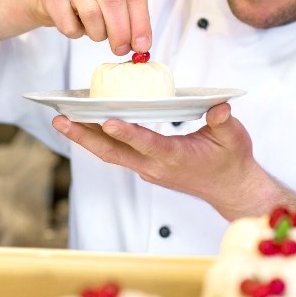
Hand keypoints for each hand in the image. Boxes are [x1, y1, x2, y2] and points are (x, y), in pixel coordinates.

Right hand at [31, 0, 149, 55]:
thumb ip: (132, 18)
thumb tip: (142, 44)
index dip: (141, 23)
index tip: (142, 45)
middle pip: (114, 2)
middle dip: (121, 32)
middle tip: (121, 50)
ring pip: (92, 14)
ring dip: (98, 34)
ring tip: (96, 31)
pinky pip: (70, 25)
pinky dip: (77, 34)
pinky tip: (75, 23)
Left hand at [53, 104, 270, 219]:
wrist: (231, 189)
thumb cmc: (232, 161)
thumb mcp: (234, 138)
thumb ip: (223, 122)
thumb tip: (220, 108)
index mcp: (175, 157)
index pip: (147, 143)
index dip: (127, 133)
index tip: (108, 120)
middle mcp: (155, 166)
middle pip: (114, 151)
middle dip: (85, 135)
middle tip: (61, 119)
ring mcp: (148, 169)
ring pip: (111, 153)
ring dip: (85, 138)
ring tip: (62, 121)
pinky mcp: (147, 168)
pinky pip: (118, 154)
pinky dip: (100, 140)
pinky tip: (86, 125)